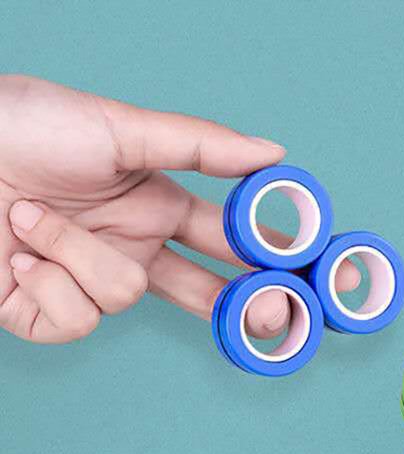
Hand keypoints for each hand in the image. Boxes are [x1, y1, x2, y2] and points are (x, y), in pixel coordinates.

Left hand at [0, 74, 357, 342]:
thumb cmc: (18, 126)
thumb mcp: (118, 128)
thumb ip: (202, 145)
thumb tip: (275, 154)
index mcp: (155, 207)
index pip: (228, 241)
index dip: (273, 259)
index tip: (317, 274)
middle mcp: (131, 248)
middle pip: (202, 292)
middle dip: (236, 304)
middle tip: (268, 315)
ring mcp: (92, 284)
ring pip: (124, 298)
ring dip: (76, 254)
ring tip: (31, 217)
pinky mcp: (48, 316)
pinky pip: (76, 321)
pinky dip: (44, 281)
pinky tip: (17, 255)